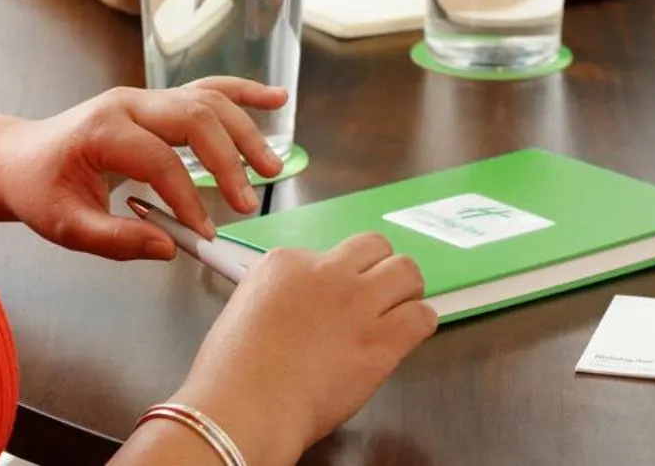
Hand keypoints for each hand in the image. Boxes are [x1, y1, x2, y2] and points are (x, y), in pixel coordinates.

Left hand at [0, 78, 286, 257]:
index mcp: (102, 130)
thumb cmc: (38, 190)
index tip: (204, 233)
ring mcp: (146, 97)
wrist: (19, 157)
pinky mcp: (159, 101)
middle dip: (228, 160)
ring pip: (208, 101)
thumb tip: (168, 249)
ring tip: (271, 167)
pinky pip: (207, 89)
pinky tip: (276, 98)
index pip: (158, 160)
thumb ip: (115, 239)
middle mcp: (129, 103)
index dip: (187, 197)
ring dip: (245, 131)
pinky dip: (242, 93)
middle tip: (246, 202)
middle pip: (194, 118)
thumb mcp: (64, 225)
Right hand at [173, 233, 436, 461]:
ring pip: (406, 271)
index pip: (329, 251)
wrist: (243, 409)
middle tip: (378, 291)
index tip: (333, 298)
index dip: (336, 276)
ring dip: (406, 289)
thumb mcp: (244, 310)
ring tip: (399, 308)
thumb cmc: (232, 375)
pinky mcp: (381, 341)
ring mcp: (357, 305)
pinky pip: (422, 316)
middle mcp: (327, 274)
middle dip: (378, 266)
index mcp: (285, 263)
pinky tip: (409, 333)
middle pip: (375, 246)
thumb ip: (281, 297)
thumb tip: (303, 306)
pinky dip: (420, 322)